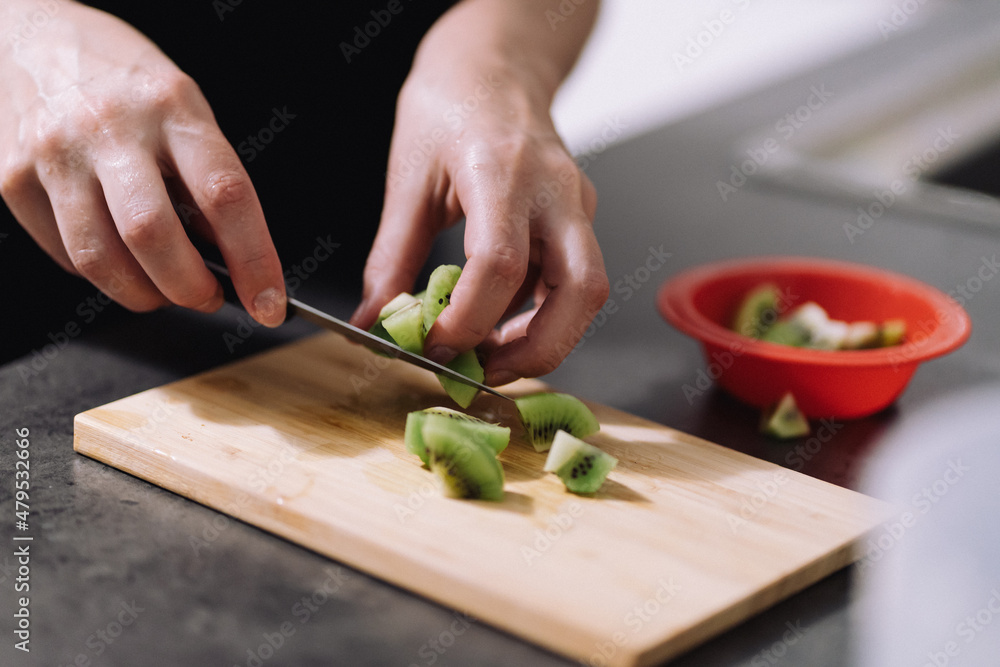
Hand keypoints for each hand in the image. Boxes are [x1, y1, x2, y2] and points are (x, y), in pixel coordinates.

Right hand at [0, 1, 285, 324]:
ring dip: (144, 294)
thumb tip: (231, 256)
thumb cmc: (125, 83)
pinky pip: (66, 256)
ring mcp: (55, 152)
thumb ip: (207, 180)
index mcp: (171, 106)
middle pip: (153, 236)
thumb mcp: (185, 110)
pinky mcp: (13, 178)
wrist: (34, 39)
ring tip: (164, 288)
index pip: (225, 195)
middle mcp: (110, 127)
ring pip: (101, 259)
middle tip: (207, 297)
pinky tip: (118, 257)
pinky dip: (102, 275)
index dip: (254, 259)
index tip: (269, 301)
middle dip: (189, 288)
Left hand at [351, 0, 607, 385]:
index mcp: (501, 171)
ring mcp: (577, 203)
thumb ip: (392, 256)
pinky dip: (541, 312)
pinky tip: (502, 318)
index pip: (499, 263)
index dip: (468, 319)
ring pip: (588, 291)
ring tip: (490, 353)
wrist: (498, 64)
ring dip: (545, 338)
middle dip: (538, 349)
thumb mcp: (409, 177)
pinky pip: (573, 279)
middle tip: (486, 372)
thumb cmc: (450, 105)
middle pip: (580, 290)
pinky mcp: (580, 216)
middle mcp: (555, 190)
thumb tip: (374, 320)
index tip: (433, 346)